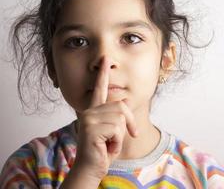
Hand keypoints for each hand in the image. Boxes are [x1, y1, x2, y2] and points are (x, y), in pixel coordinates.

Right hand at [73, 57, 137, 179]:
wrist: (91, 168)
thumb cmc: (103, 150)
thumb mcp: (112, 131)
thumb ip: (115, 117)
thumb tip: (124, 104)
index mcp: (94, 110)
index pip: (99, 88)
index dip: (103, 74)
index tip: (106, 60)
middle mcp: (89, 111)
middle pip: (121, 106)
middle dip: (128, 124)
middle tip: (123, 138)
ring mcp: (89, 118)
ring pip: (120, 119)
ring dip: (120, 136)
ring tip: (109, 143)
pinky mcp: (91, 128)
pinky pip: (117, 130)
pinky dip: (117, 142)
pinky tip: (106, 147)